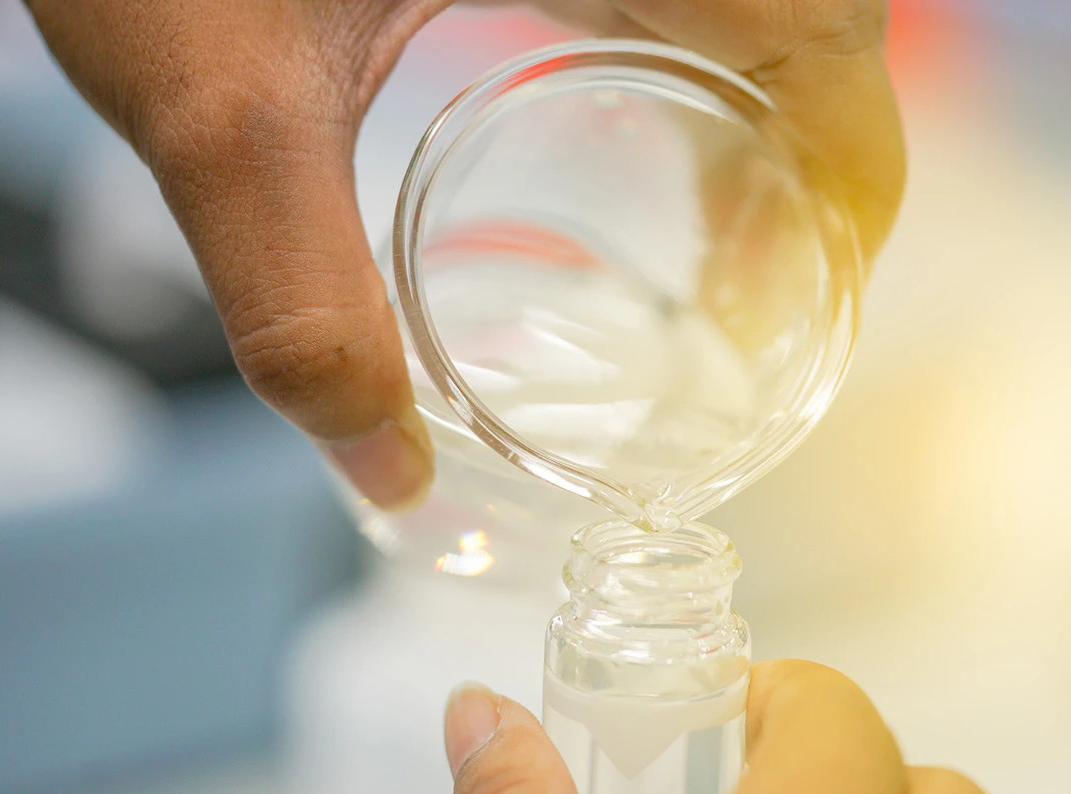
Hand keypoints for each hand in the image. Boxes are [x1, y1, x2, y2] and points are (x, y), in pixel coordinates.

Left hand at [26, 0, 904, 509]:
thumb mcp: (218, 106)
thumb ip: (294, 293)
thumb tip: (382, 470)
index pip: (820, 29)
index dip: (852, 176)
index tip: (796, 308)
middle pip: (825, 18)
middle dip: (830, 168)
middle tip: (766, 304)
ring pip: (775, 2)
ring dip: (781, 125)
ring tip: (727, 256)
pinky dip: (721, 76)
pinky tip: (667, 156)